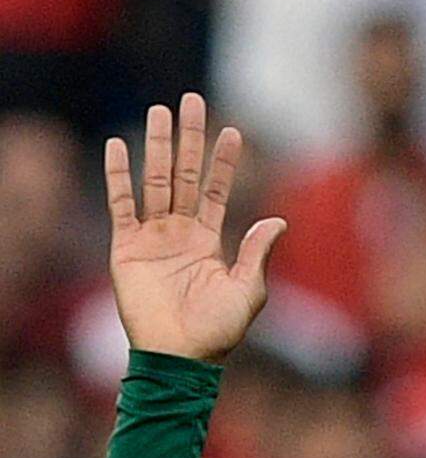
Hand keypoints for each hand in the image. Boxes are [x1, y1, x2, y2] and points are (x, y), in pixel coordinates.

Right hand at [105, 94, 284, 362]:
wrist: (181, 357)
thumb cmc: (218, 331)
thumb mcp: (249, 290)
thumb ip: (258, 252)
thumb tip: (278, 219)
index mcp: (209, 239)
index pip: (216, 189)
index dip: (223, 161)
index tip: (232, 130)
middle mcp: (180, 232)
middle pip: (184, 174)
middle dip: (189, 138)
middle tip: (192, 100)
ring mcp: (152, 237)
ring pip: (155, 180)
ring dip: (157, 146)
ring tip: (160, 111)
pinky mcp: (125, 248)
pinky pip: (121, 205)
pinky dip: (118, 176)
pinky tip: (116, 147)